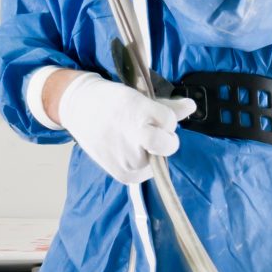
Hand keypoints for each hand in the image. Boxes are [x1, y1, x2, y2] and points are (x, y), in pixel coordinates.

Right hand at [52, 73, 196, 186]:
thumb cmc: (112, 101)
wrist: (79, 109)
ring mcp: (128, 158)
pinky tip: (127, 151)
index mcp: (140, 113)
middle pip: (169, 145)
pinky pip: (145, 174)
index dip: (165, 118)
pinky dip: (141, 165)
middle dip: (165, 139)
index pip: (170, 121)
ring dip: (151, 152)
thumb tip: (192, 106)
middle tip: (150, 132)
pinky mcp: (124, 174)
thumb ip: (168, 107)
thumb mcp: (139, 96)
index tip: (152, 115)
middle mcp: (135, 137)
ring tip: (131, 139)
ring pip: (158, 161)